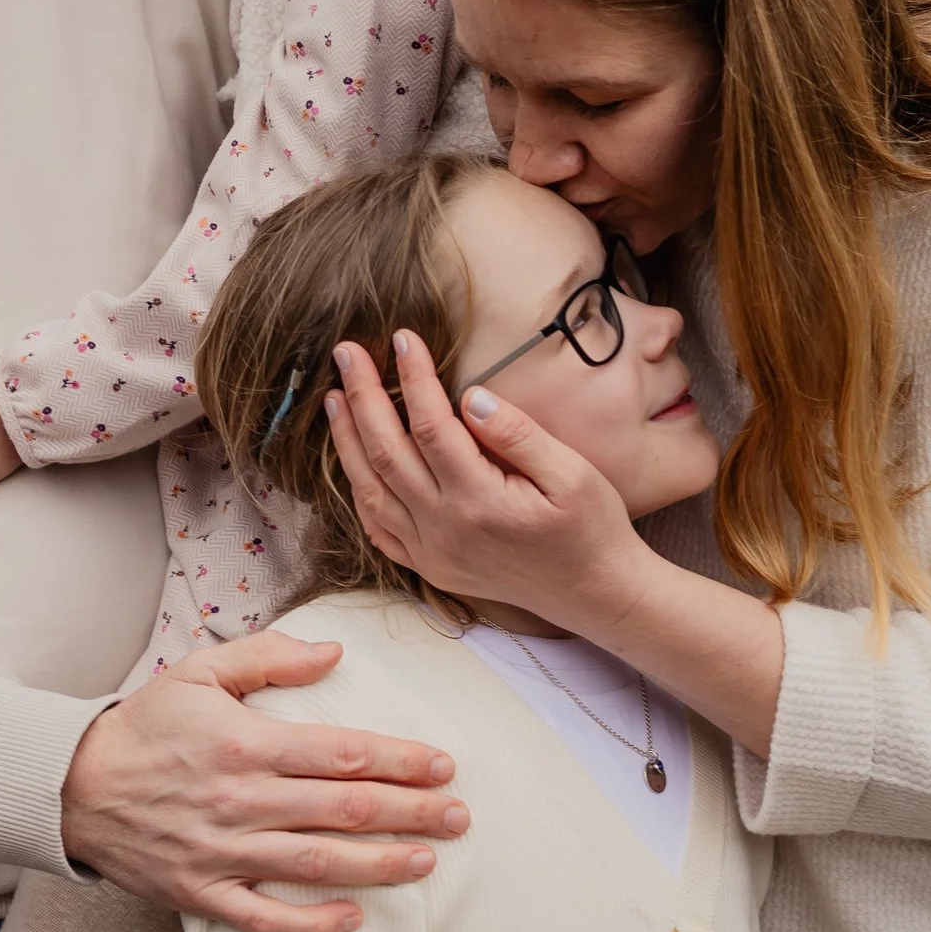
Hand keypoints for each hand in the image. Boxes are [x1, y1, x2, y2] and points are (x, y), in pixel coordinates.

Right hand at [61, 630, 468, 931]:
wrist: (72, 785)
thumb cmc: (146, 724)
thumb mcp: (201, 670)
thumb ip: (271, 656)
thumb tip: (336, 651)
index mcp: (248, 742)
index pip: (344, 753)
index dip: (401, 760)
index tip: (443, 765)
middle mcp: (242, 799)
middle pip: (345, 809)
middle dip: (410, 813)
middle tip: (458, 816)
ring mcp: (224, 851)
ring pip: (318, 863)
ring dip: (379, 863)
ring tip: (426, 860)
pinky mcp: (203, 891)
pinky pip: (266, 918)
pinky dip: (312, 924)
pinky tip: (354, 917)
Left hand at [326, 332, 650, 635]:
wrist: (594, 593)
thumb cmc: (590, 528)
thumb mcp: (571, 473)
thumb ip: (517, 434)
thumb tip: (470, 397)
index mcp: (480, 500)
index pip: (431, 425)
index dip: (413, 377)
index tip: (403, 338)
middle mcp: (444, 529)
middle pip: (387, 452)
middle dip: (363, 396)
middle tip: (346, 352)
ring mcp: (431, 552)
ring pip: (370, 489)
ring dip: (348, 440)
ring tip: (335, 398)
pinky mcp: (430, 567)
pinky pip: (378, 527)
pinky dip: (358, 491)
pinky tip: (352, 462)